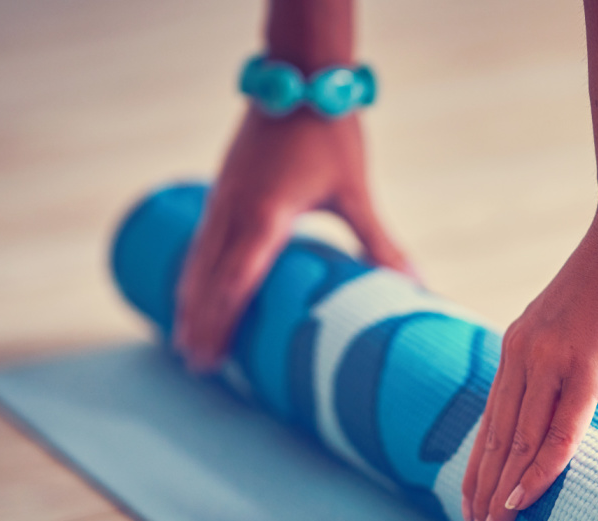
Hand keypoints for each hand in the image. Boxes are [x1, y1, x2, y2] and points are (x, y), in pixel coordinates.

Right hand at [174, 108, 414, 370]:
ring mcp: (222, 199)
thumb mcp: (355, 192)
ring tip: (182, 341)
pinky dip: (193, 272)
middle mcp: (235, 210)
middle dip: (201, 323)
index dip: (223, 322)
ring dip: (190, 301)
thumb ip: (378, 242)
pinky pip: (200, 241)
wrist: (299, 79)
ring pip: (197, 260)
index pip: (237, 281)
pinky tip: (189, 289)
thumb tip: (414, 283)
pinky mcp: (221, 189)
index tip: (213, 356)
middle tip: (196, 365)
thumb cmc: (330, 134)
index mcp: (266, 216)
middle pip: (208, 279)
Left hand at [461, 213, 597, 520]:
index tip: (473, 505)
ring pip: (517, 442)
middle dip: (483, 491)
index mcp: (521, 353)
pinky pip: (556, 429)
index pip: (493, 422)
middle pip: (496, 439)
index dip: (482, 467)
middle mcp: (523, 359)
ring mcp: (549, 361)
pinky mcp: (583, 366)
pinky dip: (538, 468)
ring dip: (503, 493)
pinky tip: (521, 500)